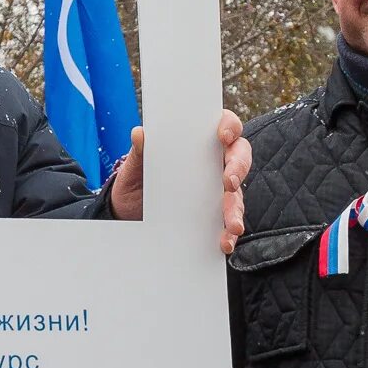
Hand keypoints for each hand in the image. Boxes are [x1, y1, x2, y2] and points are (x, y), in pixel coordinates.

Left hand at [107, 111, 251, 253]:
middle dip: (239, 167)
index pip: (224, 125)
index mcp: (198, 143)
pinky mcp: (214, 214)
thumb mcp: (135, 167)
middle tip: (229, 181)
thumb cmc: (136, 181)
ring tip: (231, 225)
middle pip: (239, 157)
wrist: (128, 214)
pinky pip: (228, 221)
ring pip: (237, 194)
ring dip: (236, 209)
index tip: (223, 136)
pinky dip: (229, 233)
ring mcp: (216, 190)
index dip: (229, 126)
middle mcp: (213, 163)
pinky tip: (225, 242)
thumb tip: (139, 133)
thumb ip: (140, 151)